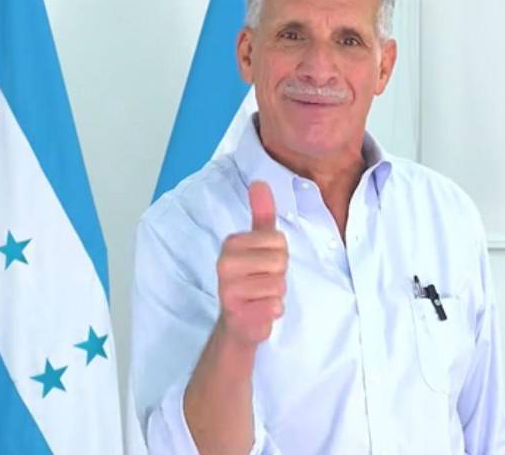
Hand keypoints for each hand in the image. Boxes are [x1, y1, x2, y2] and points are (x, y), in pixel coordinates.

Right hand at [216, 181, 287, 346]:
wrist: (240, 323)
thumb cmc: (252, 279)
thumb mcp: (258, 243)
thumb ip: (261, 213)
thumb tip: (260, 182)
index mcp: (231, 243)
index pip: (278, 239)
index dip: (279, 254)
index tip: (264, 263)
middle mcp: (224, 264)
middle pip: (280, 260)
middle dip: (279, 274)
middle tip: (263, 281)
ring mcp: (229, 290)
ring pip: (278, 284)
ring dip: (276, 293)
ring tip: (261, 296)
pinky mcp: (237, 314)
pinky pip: (274, 306)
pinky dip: (273, 310)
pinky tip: (260, 311)